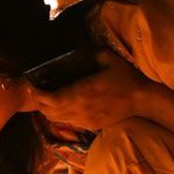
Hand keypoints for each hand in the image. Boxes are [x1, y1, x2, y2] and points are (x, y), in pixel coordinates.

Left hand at [29, 50, 158, 130]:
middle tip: (35, 90)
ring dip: (48, 110)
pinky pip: (69, 122)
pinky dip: (60, 114)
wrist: (142, 100)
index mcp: (82, 91)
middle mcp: (80, 108)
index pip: (52, 99)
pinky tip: (62, 105)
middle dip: (39, 102)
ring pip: (57, 119)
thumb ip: (90, 53)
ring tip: (45, 98)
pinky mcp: (90, 125)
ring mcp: (85, 119)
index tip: (31, 85)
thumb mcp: (109, 58)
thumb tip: (77, 49)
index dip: (38, 94)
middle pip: (49, 111)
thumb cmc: (126, 78)